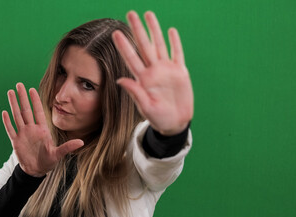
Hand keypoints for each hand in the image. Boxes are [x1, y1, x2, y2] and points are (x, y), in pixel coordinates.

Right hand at [2, 83, 83, 176]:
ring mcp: (23, 134)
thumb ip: (68, 147)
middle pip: (26, 110)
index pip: (38, 111)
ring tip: (10, 93)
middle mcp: (32, 129)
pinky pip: (11, 130)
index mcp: (42, 129)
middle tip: (19, 84)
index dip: (35, 100)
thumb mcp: (58, 154)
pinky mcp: (16, 142)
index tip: (32, 89)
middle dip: (22, 97)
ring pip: (17, 116)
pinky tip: (4, 112)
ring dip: (13, 105)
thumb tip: (81, 142)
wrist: (37, 170)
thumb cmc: (49, 161)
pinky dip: (7, 122)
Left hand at [113, 11, 193, 135]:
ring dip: (154, 30)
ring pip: (160, 45)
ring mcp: (167, 70)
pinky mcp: (180, 72)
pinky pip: (177, 54)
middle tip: (130, 13)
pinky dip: (175, 42)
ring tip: (148, 14)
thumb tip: (119, 80)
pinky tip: (171, 31)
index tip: (115, 33)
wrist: (176, 123)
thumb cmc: (158, 118)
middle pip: (144, 45)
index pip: (131, 58)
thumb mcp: (145, 108)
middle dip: (138, 29)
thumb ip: (135, 92)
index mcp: (143, 79)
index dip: (124, 46)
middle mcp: (153, 71)